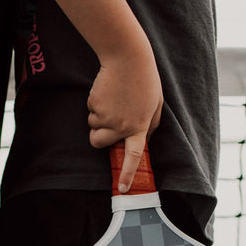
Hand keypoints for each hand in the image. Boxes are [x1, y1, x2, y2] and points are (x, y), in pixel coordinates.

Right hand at [86, 42, 162, 192]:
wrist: (127, 56)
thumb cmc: (144, 78)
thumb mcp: (155, 103)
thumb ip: (150, 124)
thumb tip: (144, 141)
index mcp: (138, 127)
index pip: (133, 157)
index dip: (128, 174)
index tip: (122, 189)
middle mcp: (121, 126)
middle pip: (99, 143)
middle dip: (98, 136)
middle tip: (106, 122)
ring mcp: (106, 116)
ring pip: (93, 127)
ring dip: (98, 117)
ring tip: (111, 99)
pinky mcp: (95, 105)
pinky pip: (90, 111)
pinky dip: (95, 103)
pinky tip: (107, 90)